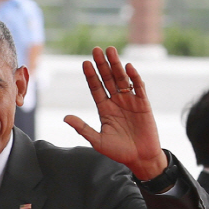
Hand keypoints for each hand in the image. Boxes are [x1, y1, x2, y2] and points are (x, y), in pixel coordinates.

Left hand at [64, 46, 166, 179]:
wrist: (140, 159)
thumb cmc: (118, 151)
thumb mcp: (97, 140)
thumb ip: (82, 128)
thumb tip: (65, 118)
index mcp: (104, 109)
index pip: (96, 88)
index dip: (91, 76)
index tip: (85, 63)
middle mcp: (116, 102)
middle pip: (108, 79)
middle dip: (102, 65)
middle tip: (96, 50)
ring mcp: (130, 102)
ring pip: (122, 79)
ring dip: (116, 65)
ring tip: (110, 51)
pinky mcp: (143, 105)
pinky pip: (138, 88)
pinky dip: (134, 77)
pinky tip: (128, 67)